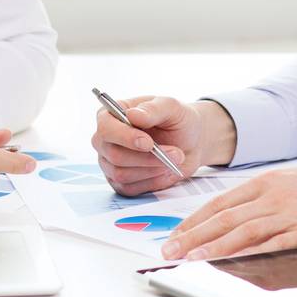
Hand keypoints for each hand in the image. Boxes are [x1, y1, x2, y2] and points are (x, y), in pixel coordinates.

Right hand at [92, 97, 236, 195]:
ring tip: (175, 158)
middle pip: (114, 154)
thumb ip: (153, 109)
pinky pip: (130, 188)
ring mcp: (110, 163)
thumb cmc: (177, 120)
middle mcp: (106, 140)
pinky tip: (166, 171)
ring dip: (152, 169)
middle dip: (146, 157)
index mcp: (112, 115)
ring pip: (122, 174)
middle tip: (175, 153)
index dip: (125, 137)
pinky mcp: (120, 183)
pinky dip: (152, 181)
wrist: (190, 142)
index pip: (106, 128)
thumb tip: (132, 115)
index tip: (148, 143)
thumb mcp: (171, 107)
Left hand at [159, 160, 296, 260]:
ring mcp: (292, 213)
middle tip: (170, 251)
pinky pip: (274, 245)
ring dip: (213, 246)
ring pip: (243, 231)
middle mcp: (275, 194)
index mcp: (268, 180)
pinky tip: (232, 262)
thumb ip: (265, 197)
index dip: (194, 220)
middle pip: (225, 217)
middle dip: (193, 236)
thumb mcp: (293, 182)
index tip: (176, 235)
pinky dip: (249, 255)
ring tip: (190, 259)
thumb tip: (235, 218)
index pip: (221, 202)